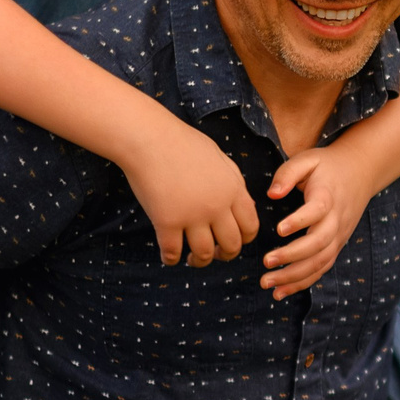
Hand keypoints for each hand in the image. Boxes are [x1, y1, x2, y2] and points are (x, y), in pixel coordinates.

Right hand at [122, 114, 260, 266]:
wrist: (149, 137)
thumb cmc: (181, 143)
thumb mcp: (219, 159)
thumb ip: (233, 183)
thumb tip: (244, 205)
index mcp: (233, 189)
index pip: (251, 226)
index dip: (244, 240)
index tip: (232, 242)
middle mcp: (217, 205)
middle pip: (232, 245)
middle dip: (225, 255)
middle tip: (214, 254)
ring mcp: (192, 215)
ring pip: (204, 253)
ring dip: (199, 261)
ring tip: (191, 259)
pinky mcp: (167, 221)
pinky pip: (172, 252)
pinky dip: (171, 259)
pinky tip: (168, 257)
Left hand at [262, 142, 383, 298]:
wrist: (361, 172)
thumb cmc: (327, 166)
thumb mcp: (308, 159)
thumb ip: (288, 173)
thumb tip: (272, 194)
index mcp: (327, 197)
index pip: (317, 211)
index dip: (300, 221)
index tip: (279, 229)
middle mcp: (335, 220)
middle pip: (318, 244)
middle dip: (292, 256)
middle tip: (266, 262)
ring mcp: (338, 236)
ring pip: (319, 262)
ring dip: (294, 276)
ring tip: (267, 283)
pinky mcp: (336, 246)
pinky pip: (321, 269)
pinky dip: (302, 283)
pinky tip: (280, 292)